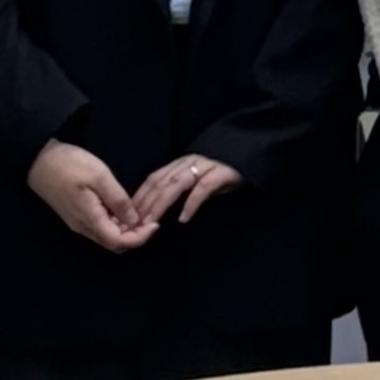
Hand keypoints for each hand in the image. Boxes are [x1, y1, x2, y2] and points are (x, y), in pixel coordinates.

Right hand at [27, 139, 152, 252]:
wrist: (38, 160)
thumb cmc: (70, 165)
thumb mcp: (99, 177)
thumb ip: (118, 200)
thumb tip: (134, 221)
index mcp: (89, 220)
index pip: (118, 242)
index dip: (140, 238)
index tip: (155, 222)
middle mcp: (82, 227)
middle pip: (113, 243)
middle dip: (135, 235)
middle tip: (151, 217)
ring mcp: (77, 222)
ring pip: (106, 236)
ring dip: (125, 229)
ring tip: (141, 211)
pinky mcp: (76, 215)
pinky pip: (99, 226)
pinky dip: (115, 222)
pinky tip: (125, 208)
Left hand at [129, 152, 243, 226]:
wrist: (252, 154)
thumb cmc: (223, 173)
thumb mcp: (198, 179)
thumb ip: (180, 189)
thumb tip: (156, 209)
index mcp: (180, 164)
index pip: (153, 180)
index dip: (138, 197)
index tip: (127, 217)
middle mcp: (189, 162)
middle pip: (160, 183)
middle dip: (145, 205)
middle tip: (133, 226)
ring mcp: (206, 166)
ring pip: (176, 185)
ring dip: (160, 205)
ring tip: (151, 223)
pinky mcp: (222, 173)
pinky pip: (203, 188)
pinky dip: (191, 203)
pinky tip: (183, 218)